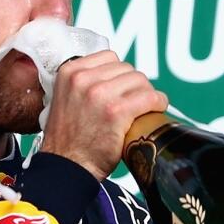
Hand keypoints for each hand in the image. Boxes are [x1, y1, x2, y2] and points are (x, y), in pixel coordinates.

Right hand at [40, 50, 167, 180]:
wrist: (66, 166)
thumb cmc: (68, 140)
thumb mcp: (65, 100)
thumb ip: (83, 84)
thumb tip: (113, 77)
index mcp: (69, 72)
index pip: (109, 57)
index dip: (120, 74)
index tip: (123, 88)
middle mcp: (82, 79)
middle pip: (126, 68)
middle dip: (134, 85)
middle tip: (135, 103)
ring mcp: (99, 94)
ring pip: (140, 81)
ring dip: (146, 94)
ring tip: (145, 108)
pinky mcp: (116, 111)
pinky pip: (149, 97)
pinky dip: (158, 103)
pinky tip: (157, 110)